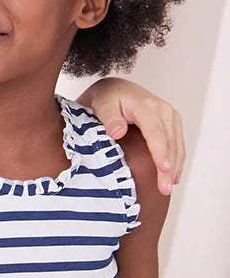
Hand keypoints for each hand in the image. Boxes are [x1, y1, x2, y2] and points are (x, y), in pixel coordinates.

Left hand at [86, 78, 183, 194]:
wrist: (113, 89)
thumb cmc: (106, 97)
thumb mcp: (101, 103)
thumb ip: (108, 117)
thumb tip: (117, 131)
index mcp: (146, 105)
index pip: (155, 133)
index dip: (160, 152)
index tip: (162, 169)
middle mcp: (163, 110)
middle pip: (169, 142)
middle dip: (168, 167)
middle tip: (164, 188)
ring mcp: (169, 117)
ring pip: (176, 145)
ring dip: (174, 167)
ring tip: (167, 188)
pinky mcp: (170, 124)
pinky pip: (176, 144)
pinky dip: (176, 161)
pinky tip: (173, 176)